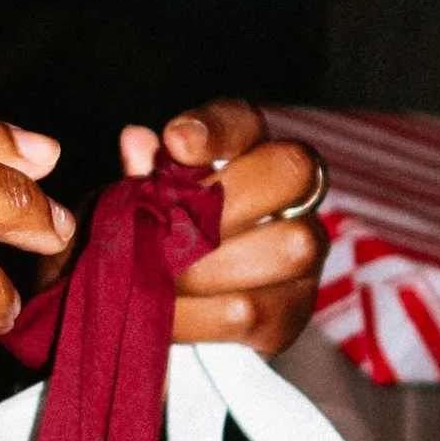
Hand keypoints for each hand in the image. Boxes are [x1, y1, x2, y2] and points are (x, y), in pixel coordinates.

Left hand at [117, 100, 323, 355]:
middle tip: (166, 231)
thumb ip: (143, 179)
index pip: (247, 122)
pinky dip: (203, 317)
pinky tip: (166, 318)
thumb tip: (137, 140)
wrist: (163, 316)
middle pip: (292, 172)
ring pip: (287, 247)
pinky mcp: (291, 313)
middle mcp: (291, 197)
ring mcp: (303, 256)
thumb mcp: (136, 209)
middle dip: (224, 201)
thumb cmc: (150, 243)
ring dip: (210, 267)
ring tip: (159, 280)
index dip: (217, 129)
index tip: (174, 142)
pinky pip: (259, 312)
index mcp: (247, 154)